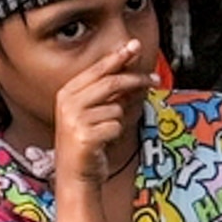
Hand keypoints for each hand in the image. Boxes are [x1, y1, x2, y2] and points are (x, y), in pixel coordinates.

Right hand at [50, 39, 152, 182]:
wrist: (74, 175)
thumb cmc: (87, 144)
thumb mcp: (94, 113)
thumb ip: (110, 94)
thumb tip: (132, 73)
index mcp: (67, 93)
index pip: (97, 69)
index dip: (118, 57)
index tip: (135, 46)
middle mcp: (68, 104)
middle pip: (110, 82)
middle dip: (135, 79)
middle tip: (154, 79)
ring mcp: (75, 120)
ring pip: (116, 108)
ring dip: (118, 120)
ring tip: (105, 132)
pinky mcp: (85, 137)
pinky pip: (115, 126)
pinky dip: (115, 134)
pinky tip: (103, 142)